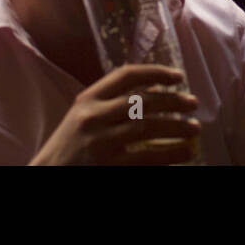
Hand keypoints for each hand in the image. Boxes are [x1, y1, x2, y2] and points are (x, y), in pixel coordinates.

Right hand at [30, 65, 200, 165]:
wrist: (50, 172)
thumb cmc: (71, 146)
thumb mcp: (83, 117)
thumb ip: (110, 104)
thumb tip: (155, 94)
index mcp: (87, 99)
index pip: (126, 75)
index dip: (155, 72)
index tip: (178, 77)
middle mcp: (93, 116)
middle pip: (141, 101)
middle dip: (173, 101)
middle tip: (193, 104)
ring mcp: (100, 143)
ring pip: (147, 128)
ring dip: (176, 127)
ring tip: (195, 128)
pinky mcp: (108, 167)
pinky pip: (146, 159)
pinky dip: (170, 154)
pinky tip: (185, 153)